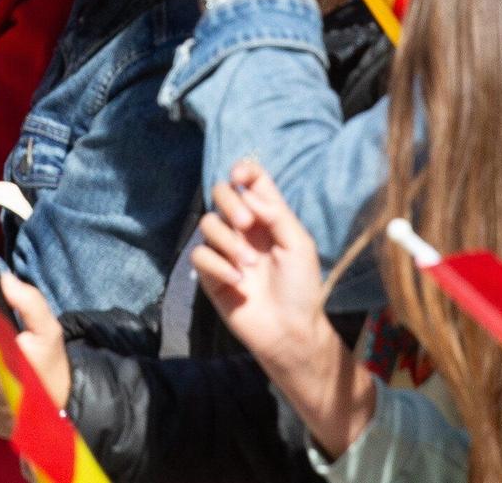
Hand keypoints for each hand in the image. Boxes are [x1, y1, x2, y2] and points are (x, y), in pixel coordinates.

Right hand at [191, 162, 373, 458]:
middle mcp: (243, 229)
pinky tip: (238, 282)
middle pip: (220, 192)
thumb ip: (276, 214)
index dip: (243, 170)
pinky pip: (199, 255)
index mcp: (268, 217)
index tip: (240, 176)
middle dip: (230, 202)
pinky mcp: (210, 273)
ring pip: (207, 223)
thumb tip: (248, 192)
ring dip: (228, 241)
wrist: (290, 331)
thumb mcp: (299, 245)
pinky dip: (217, 265)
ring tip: (248, 265)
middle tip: (248, 224)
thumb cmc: (302, 288)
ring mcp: (224, 250)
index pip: (250, 180)